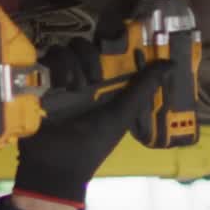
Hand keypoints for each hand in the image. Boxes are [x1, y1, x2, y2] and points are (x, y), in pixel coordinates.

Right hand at [13, 37, 171, 208]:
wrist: (55, 166)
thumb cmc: (92, 144)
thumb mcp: (122, 115)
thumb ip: (144, 89)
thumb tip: (171, 64)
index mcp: (103, 86)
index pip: (108, 51)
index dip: (113, 44)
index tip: (117, 46)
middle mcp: (81, 79)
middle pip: (83, 45)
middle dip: (89, 56)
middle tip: (94, 78)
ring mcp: (58, 80)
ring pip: (64, 49)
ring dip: (72, 64)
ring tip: (74, 87)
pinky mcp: (38, 83)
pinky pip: (45, 60)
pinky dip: (54, 68)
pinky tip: (59, 86)